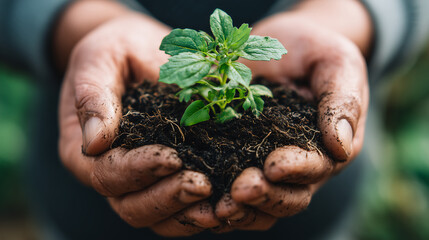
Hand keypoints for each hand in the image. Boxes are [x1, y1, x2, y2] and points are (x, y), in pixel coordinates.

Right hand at [57, 2, 218, 235]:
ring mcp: (141, 179)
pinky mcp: (168, 176)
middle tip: (203, 185)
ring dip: (188, 213)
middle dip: (168, 198)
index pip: (108, 174)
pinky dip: (202, 209)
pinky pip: (182, 206)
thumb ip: (92, 95)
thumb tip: (95, 143)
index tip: (172, 158)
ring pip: (159, 216)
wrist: (141, 51)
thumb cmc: (116, 51)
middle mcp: (111, 173)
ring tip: (220, 204)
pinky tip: (227, 201)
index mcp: (84, 150)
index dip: (139, 170)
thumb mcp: (98, 59)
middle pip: (133, 206)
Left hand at [215, 0, 370, 230]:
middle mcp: (298, 164)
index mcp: (327, 146)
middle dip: (264, 196)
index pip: (316, 167)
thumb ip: (341, 100)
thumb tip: (341, 146)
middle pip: (287, 196)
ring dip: (240, 208)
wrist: (278, 43)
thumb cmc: (313, 50)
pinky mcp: (235, 156)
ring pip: (259, 202)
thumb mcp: (336, 63)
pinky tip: (197, 197)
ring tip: (218, 205)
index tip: (273, 166)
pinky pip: (228, 186)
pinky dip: (216, 197)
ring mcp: (265, 163)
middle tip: (239, 190)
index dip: (296, 170)